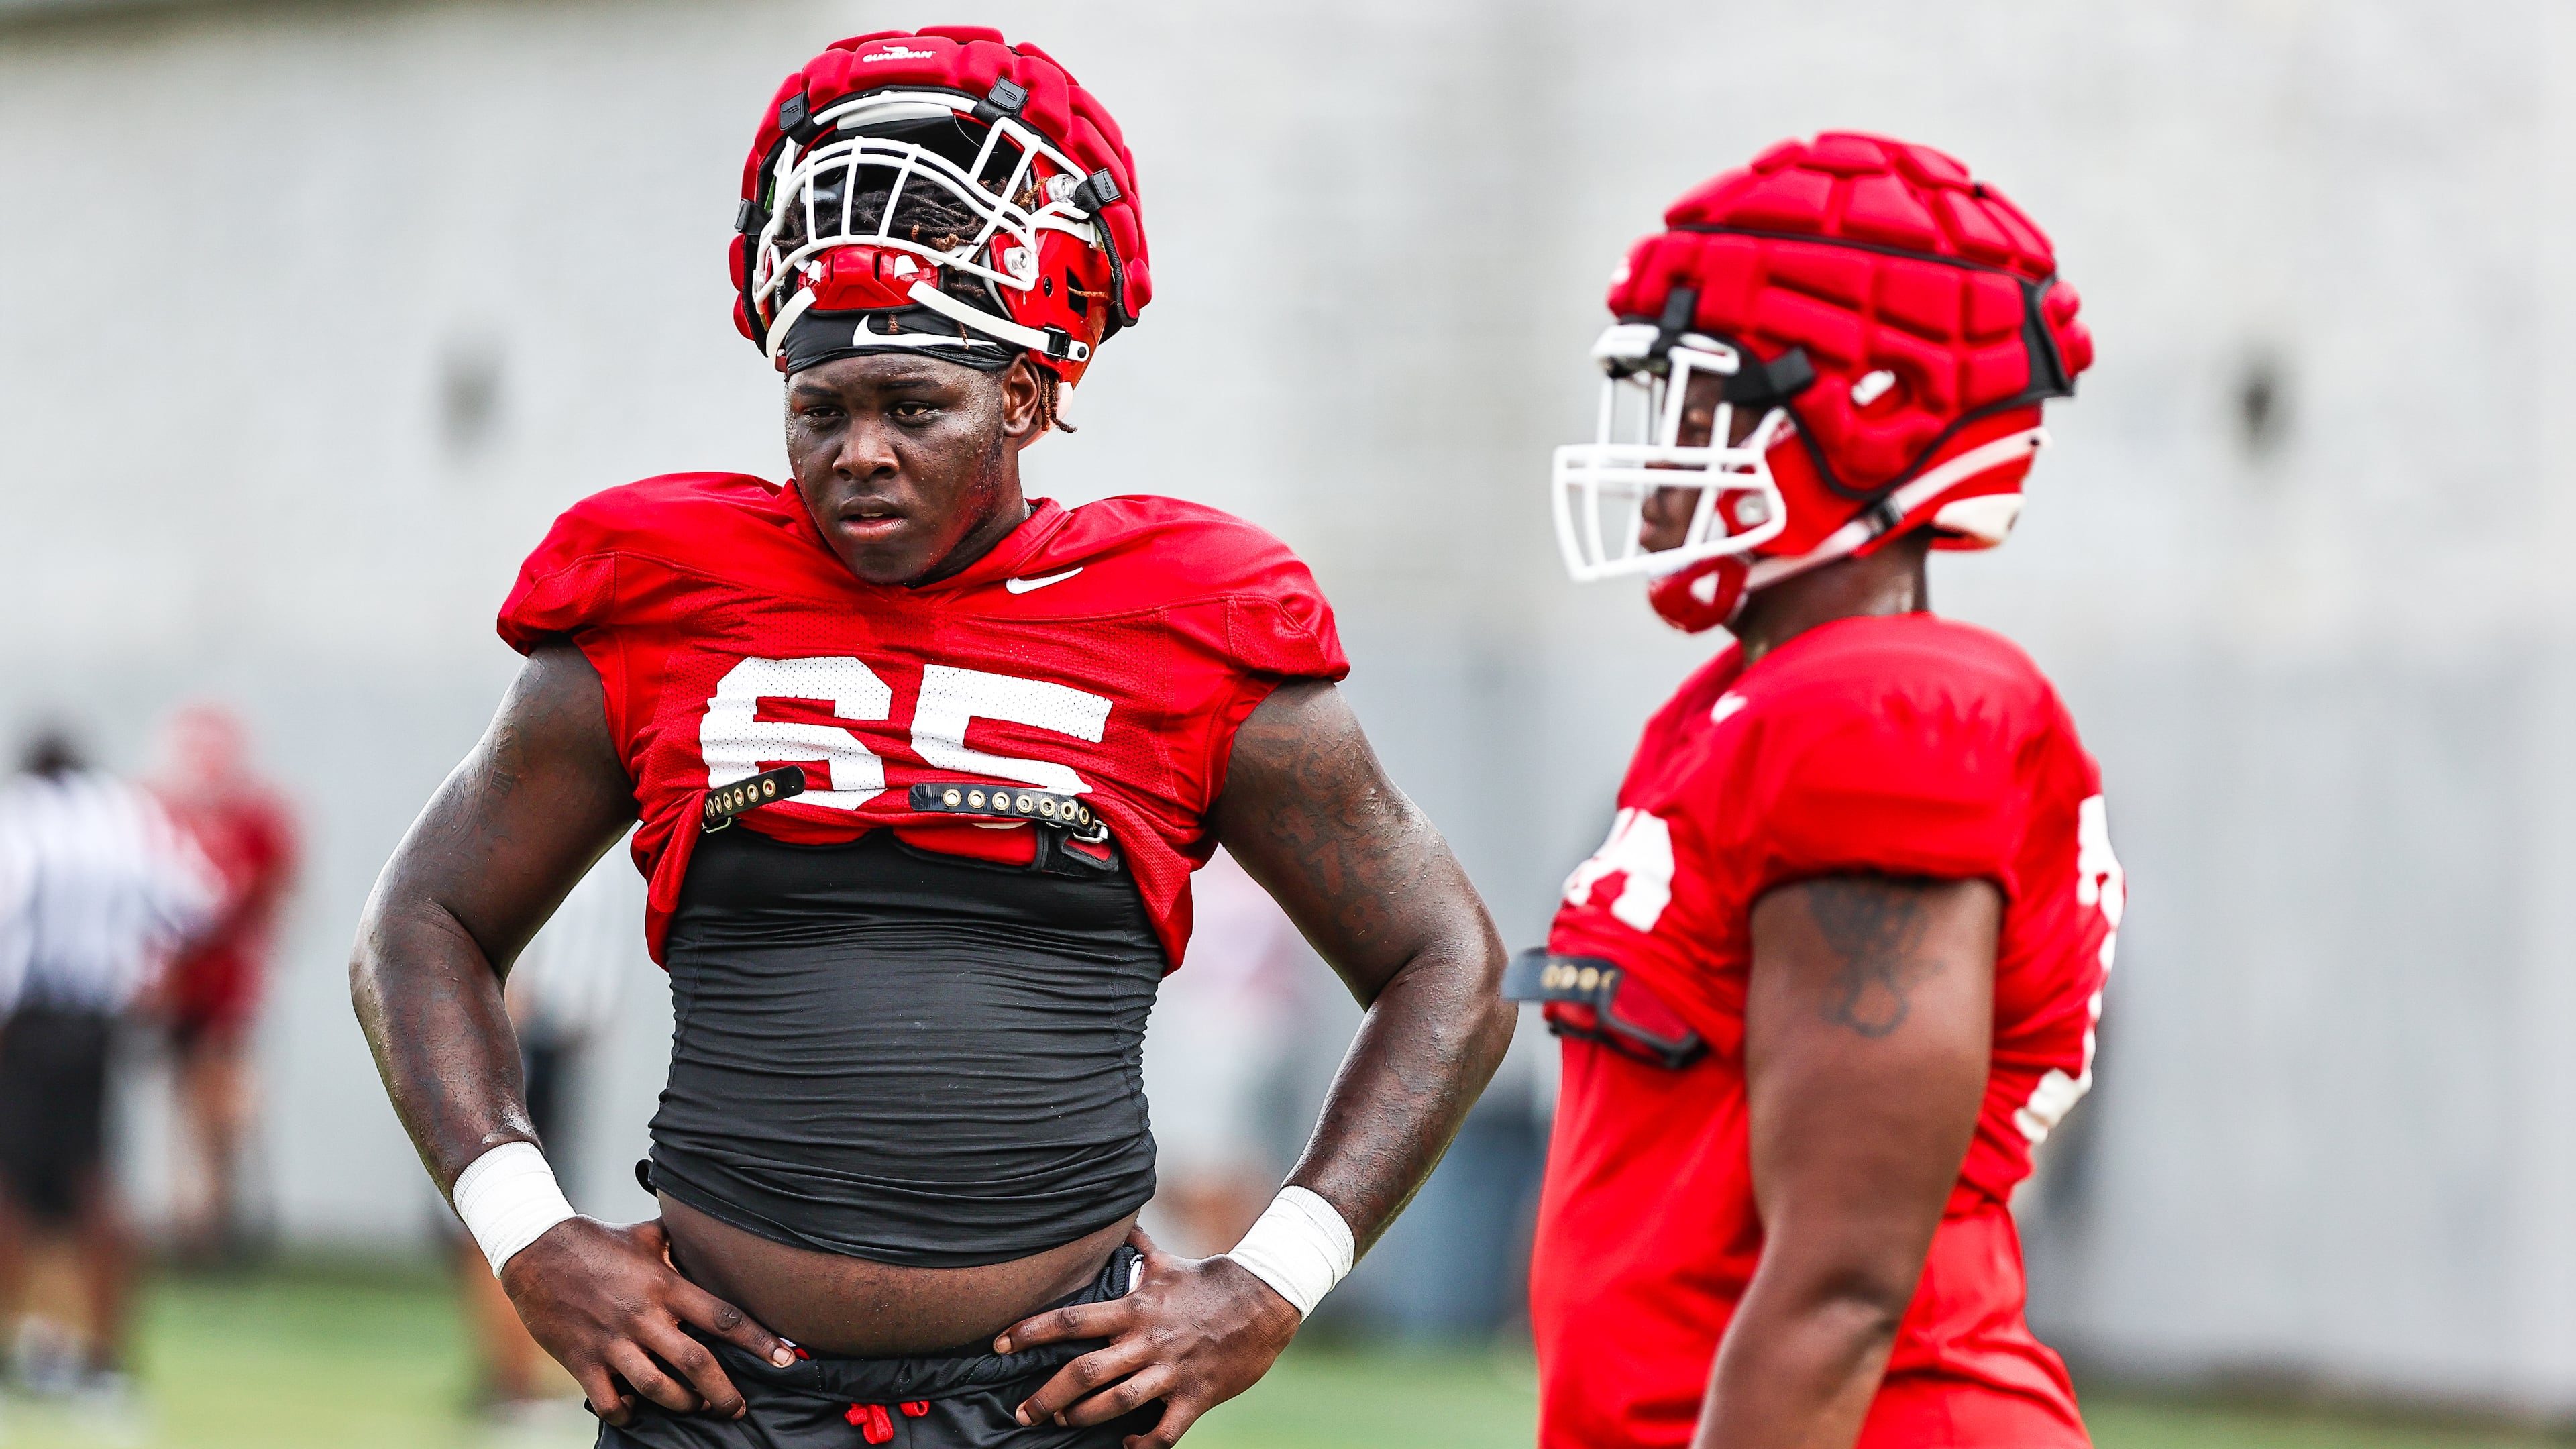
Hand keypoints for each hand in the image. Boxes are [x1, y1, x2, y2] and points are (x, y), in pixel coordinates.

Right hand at [499, 1216, 792, 1425]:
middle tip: (738, 1408)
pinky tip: (636, 1411)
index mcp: (665, 1286)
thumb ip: (680, 1240)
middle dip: (724, 1393)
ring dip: (683, 1404)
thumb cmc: (595, 1241)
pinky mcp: (583, 1360)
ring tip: (695, 1407)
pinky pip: (611, 1400)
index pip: (723, 1317)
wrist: (535, 1249)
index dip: (758, 1340)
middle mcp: (644, 1317)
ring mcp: (613, 1341)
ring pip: (659, 1388)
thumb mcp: (645, 1234)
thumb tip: (710, 1230)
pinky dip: (628, 1413)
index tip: (783, 1358)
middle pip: (697, 1364)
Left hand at [995, 1225, 1300, 1448]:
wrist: (1265, 1298)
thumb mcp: (1170, 1262)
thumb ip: (1139, 1250)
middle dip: (1048, 1395)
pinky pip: (1166, 1430)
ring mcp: (1171, 1370)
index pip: (1070, 1320)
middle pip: (1085, 1371)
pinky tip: (1128, 1446)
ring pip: (1117, 1403)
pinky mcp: (1196, 1394)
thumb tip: (1120, 1227)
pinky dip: (1144, 1443)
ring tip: (1064, 1422)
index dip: (1030, 1331)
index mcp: (1135, 1309)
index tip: (999, 1343)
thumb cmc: (1211, 1280)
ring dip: (1084, 1417)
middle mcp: (1147, 1341)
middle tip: (1022, 1412)